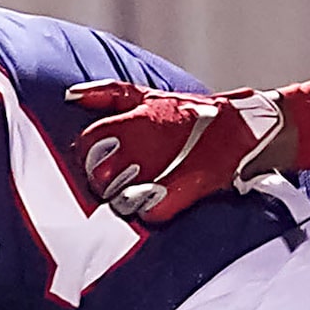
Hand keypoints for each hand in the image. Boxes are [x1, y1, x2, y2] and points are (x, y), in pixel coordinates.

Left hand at [66, 82, 291, 223]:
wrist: (240, 132)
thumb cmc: (189, 114)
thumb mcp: (146, 97)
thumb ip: (106, 94)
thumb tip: (70, 94)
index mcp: (128, 122)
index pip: (85, 145)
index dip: (89, 155)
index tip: (102, 158)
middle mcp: (137, 148)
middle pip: (96, 177)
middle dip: (105, 180)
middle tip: (121, 178)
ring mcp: (155, 175)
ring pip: (116, 200)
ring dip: (125, 199)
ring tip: (142, 189)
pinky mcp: (172, 199)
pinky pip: (144, 215)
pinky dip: (147, 211)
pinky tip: (157, 200)